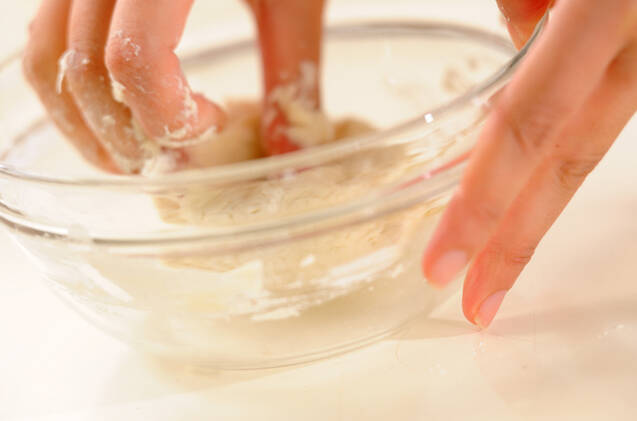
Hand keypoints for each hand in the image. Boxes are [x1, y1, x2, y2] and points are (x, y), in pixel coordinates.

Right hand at [22, 0, 324, 172]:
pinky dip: (69, 84)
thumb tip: (292, 159)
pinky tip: (112, 106)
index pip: (133, 60)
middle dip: (120, 138)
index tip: (213, 123)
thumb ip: (293, 74)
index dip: (167, 116)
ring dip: (81, 121)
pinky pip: (44, 31)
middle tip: (165, 164)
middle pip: (80, 70)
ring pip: (43, 55)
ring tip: (129, 153)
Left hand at [423, 0, 636, 327]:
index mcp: (610, 9)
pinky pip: (610, 95)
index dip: (482, 206)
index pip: (526, 127)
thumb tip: (523, 34)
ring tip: (497, 233)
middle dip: (516, 239)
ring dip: (539, 186)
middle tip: (478, 299)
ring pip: (592, 132)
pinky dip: (571, 120)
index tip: (443, 267)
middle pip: (568, 162)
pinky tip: (538, 124)